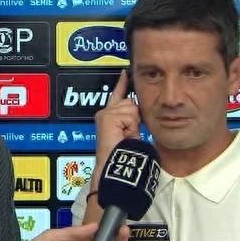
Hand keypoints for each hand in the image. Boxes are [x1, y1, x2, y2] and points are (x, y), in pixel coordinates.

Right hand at [93, 69, 140, 183]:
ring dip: (132, 124)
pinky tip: (122, 135)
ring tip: (124, 137)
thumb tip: (135, 107)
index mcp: (108, 117)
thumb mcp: (130, 132)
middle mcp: (104, 114)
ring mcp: (104, 115)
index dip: (121, 83)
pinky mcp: (107, 117)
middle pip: (131, 103)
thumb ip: (131, 118)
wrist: (115, 168)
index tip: (125, 72)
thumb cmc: (123, 156)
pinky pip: (130, 114)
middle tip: (127, 136)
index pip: (117, 95)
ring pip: (131, 108)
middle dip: (134, 119)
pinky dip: (130, 126)